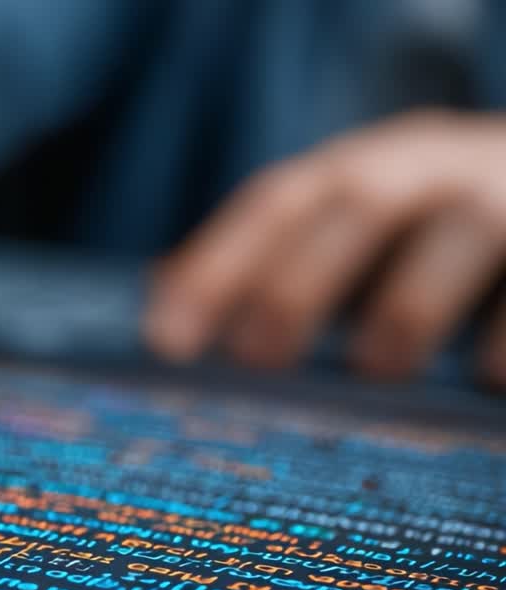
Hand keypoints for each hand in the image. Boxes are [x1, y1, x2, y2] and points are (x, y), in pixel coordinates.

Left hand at [144, 111, 505, 385]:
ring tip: (376, 367)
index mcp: (357, 168)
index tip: (165, 338)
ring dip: (408, 306)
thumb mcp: (344, 224)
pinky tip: (487, 380)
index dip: (217, 264)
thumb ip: (265, 260)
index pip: (274, 203)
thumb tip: (157, 303)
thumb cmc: (421, 223)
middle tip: (256, 357)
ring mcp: (500, 197)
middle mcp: (427, 169)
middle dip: (299, 282)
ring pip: (456, 234)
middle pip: (356, 206)